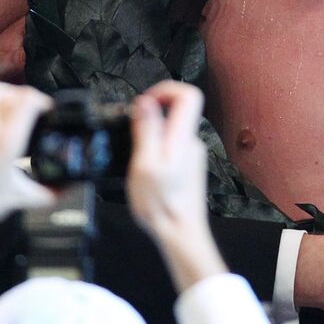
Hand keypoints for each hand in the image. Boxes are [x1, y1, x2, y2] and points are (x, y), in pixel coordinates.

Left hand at [0, 81, 53, 224]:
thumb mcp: (20, 198)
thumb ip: (48, 193)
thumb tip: (66, 190)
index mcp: (6, 139)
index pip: (28, 100)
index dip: (44, 101)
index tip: (49, 111)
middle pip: (13, 92)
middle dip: (29, 97)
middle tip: (35, 110)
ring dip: (6, 94)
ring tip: (13, 106)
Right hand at [126, 81, 224, 290]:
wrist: (179, 233)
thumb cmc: (162, 205)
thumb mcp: (144, 164)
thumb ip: (146, 131)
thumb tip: (144, 103)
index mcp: (182, 138)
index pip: (188, 95)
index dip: (165, 90)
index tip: (144, 102)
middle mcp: (191, 142)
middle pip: (177, 110)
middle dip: (152, 113)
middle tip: (132, 131)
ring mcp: (190, 155)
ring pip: (171, 130)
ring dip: (151, 135)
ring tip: (136, 156)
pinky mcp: (186, 167)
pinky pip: (170, 146)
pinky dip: (155, 150)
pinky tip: (144, 170)